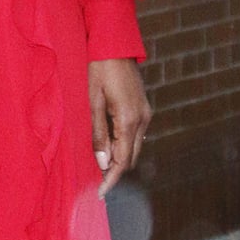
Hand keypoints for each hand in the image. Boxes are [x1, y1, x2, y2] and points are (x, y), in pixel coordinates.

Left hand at [88, 59, 150, 198]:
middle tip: (97, 183)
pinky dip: (123, 145)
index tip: (101, 194)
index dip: (111, 179)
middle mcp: (142, 119)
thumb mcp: (92, 102)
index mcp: (128, 119)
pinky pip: (135, 136)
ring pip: (134, 148)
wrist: (115, 45)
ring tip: (101, 165)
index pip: (122, 160)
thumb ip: (98, 133)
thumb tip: (102, 162)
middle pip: (131, 157)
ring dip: (119, 158)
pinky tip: (109, 146)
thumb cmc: (99, 70)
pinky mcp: (144, 109)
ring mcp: (146, 114)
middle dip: (115, 172)